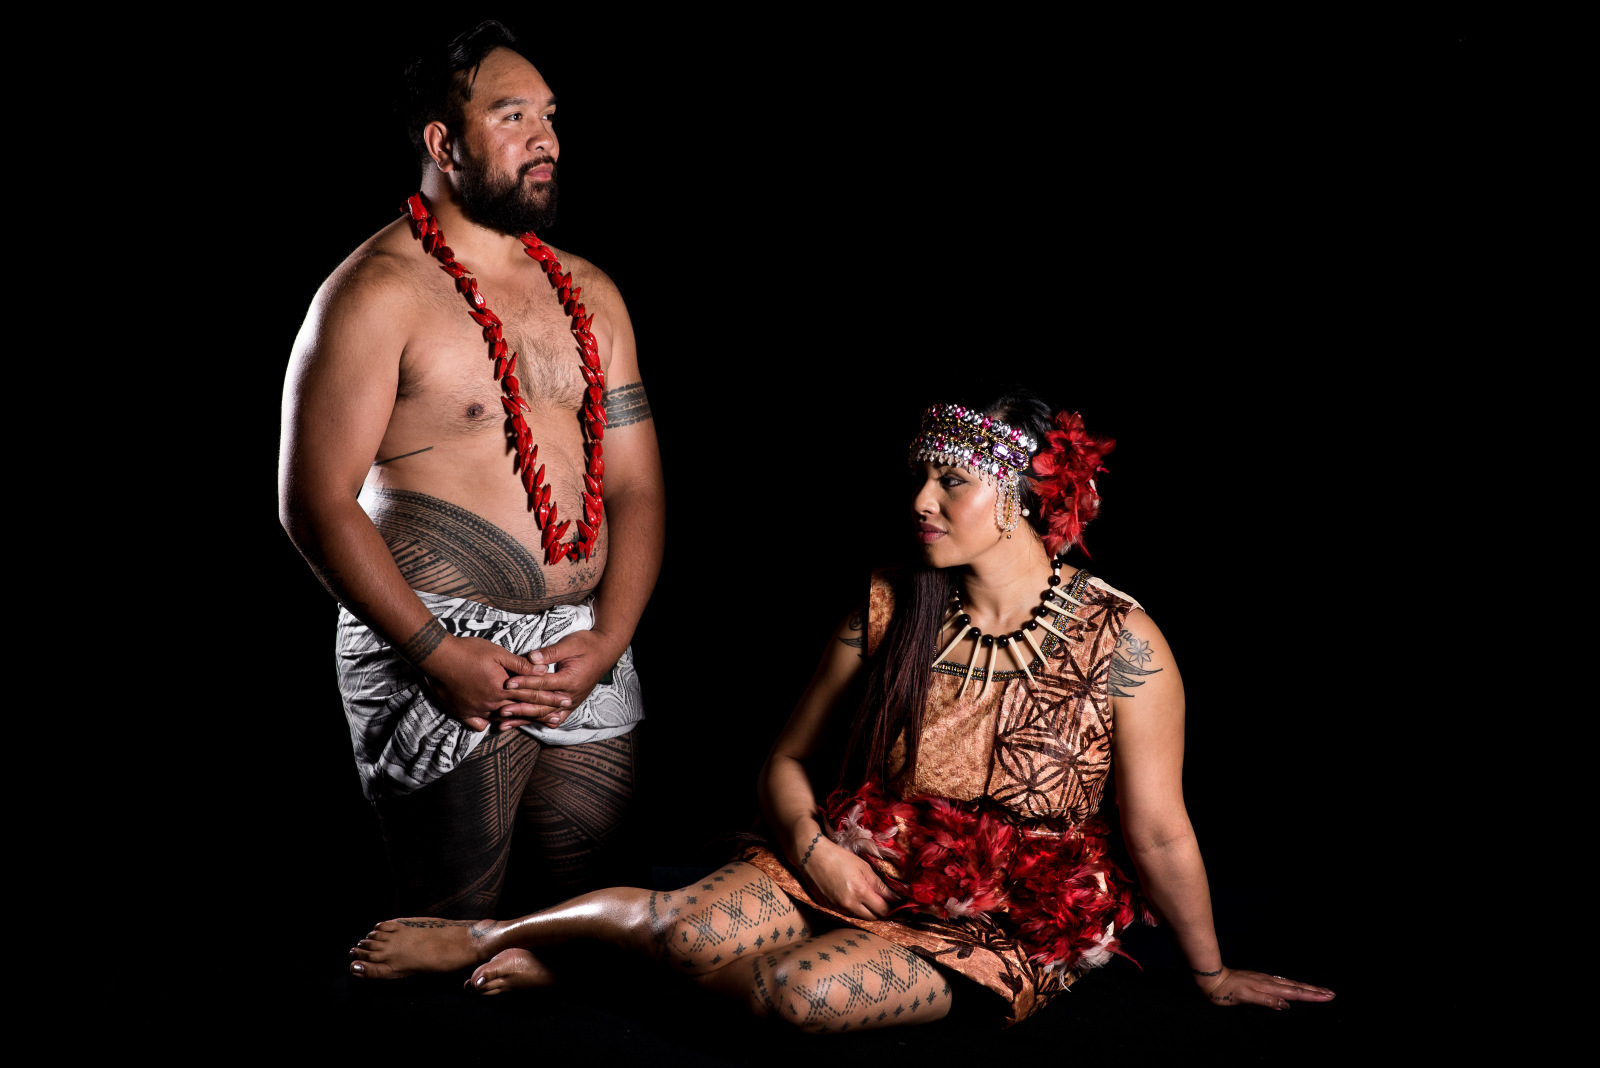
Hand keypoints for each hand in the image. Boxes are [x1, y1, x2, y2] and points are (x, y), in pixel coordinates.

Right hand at [422, 634, 567, 732]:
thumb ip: (520, 664)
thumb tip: (543, 669)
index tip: (566, 702)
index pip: (533, 694)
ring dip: (517, 720)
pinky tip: (495, 724)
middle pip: (521, 710)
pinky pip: (478, 723)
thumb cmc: (468, 650)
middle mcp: (491, 703)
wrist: (437, 657)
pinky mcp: (462, 712)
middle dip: (541, 714)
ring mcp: (476, 710)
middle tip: (557, 719)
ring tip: (530, 723)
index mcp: (502, 689)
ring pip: (502, 718)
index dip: (551, 698)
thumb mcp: (498, 653)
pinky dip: (487, 723)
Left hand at [494, 628, 618, 731]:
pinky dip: (542, 721)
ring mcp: (572, 701)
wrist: (606, 650)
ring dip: (525, 719)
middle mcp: (571, 694)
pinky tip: (530, 725)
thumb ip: (550, 653)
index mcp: (570, 679)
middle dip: (520, 708)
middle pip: (542, 704)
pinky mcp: (572, 702)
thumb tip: (532, 658)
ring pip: (546, 714)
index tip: (507, 684)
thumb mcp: (570, 643)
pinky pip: (556, 716)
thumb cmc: (587, 644)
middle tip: (500, 710)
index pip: (542, 684)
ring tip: (506, 723)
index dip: (524, 684)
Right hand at [798, 836, 897, 920]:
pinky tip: (853, 896)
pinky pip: (847, 913)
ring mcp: (838, 908)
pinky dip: (854, 908)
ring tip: (868, 897)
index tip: (895, 900)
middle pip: (873, 918)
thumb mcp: (863, 867)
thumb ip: (879, 885)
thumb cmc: (839, 858)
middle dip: (881, 910)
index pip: (883, 909)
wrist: (812, 856)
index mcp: (860, 892)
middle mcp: (849, 904)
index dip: (891, 906)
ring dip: (867, 910)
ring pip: (860, 917)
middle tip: (883, 899)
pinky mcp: (829, 908)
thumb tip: (895, 897)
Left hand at [1197, 967, 1334, 1009]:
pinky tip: (1294, 987)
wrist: (1210, 978)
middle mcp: (1269, 982)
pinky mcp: (1259, 980)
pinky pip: (1282, 983)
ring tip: (1319, 990)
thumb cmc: (1225, 991)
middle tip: (1331, 993)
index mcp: (1268, 987)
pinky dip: (1293, 986)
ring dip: (1306, 988)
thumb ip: (1266, 1000)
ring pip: (1290, 984)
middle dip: (1314, 991)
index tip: (1328, 996)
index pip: (1295, 992)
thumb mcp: (1244, 998)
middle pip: (1296, 987)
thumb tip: (1287, 1004)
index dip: (1312, 996)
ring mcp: (1264, 980)